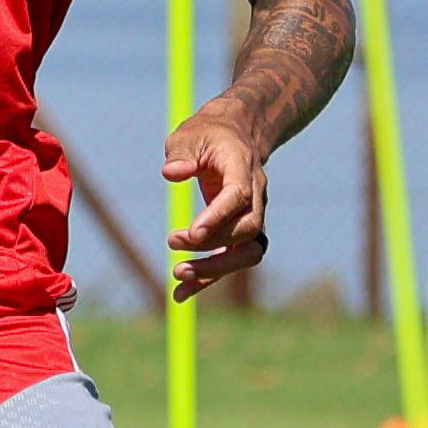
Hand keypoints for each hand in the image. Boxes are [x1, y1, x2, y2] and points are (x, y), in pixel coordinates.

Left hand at [162, 105, 268, 302]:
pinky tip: (182, 292)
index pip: (238, 196)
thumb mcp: (189, 134)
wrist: (236, 136)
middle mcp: (255, 195)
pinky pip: (233, 260)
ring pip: (247, 252)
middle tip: (173, 241)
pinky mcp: (242, 232)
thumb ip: (181, 153)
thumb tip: (171, 173)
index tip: (191, 234)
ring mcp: (253, 215)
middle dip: (212, 244)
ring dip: (215, 269)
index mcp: (243, 167)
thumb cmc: (208, 135)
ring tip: (178, 277)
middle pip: (247, 230)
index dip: (218, 217)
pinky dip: (210, 278)